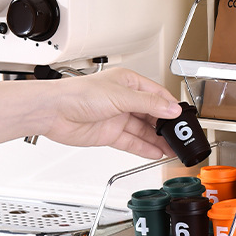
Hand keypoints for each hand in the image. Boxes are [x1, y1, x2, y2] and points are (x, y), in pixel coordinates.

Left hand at [38, 68, 182, 158]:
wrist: (53, 111)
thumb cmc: (78, 94)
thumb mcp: (120, 96)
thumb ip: (148, 104)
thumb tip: (170, 109)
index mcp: (129, 83)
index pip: (157, 95)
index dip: (170, 107)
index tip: (183, 118)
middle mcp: (124, 99)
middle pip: (152, 114)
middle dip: (166, 126)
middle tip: (180, 137)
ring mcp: (117, 117)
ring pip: (143, 130)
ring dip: (157, 139)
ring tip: (172, 148)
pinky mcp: (109, 134)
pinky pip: (131, 142)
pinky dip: (144, 148)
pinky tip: (155, 153)